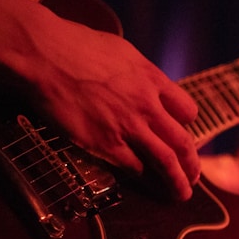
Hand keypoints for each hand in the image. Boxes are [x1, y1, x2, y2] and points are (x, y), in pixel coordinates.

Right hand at [20, 9, 200, 198]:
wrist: (44, 55)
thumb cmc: (74, 45)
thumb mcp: (121, 51)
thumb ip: (137, 72)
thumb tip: (141, 81)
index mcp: (152, 79)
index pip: (187, 110)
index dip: (187, 125)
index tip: (184, 133)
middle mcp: (147, 105)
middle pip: (182, 141)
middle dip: (191, 163)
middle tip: (194, 175)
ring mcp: (128, 126)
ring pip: (166, 161)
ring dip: (178, 181)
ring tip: (181, 193)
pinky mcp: (106, 144)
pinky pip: (135, 169)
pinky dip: (147, 181)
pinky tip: (150, 188)